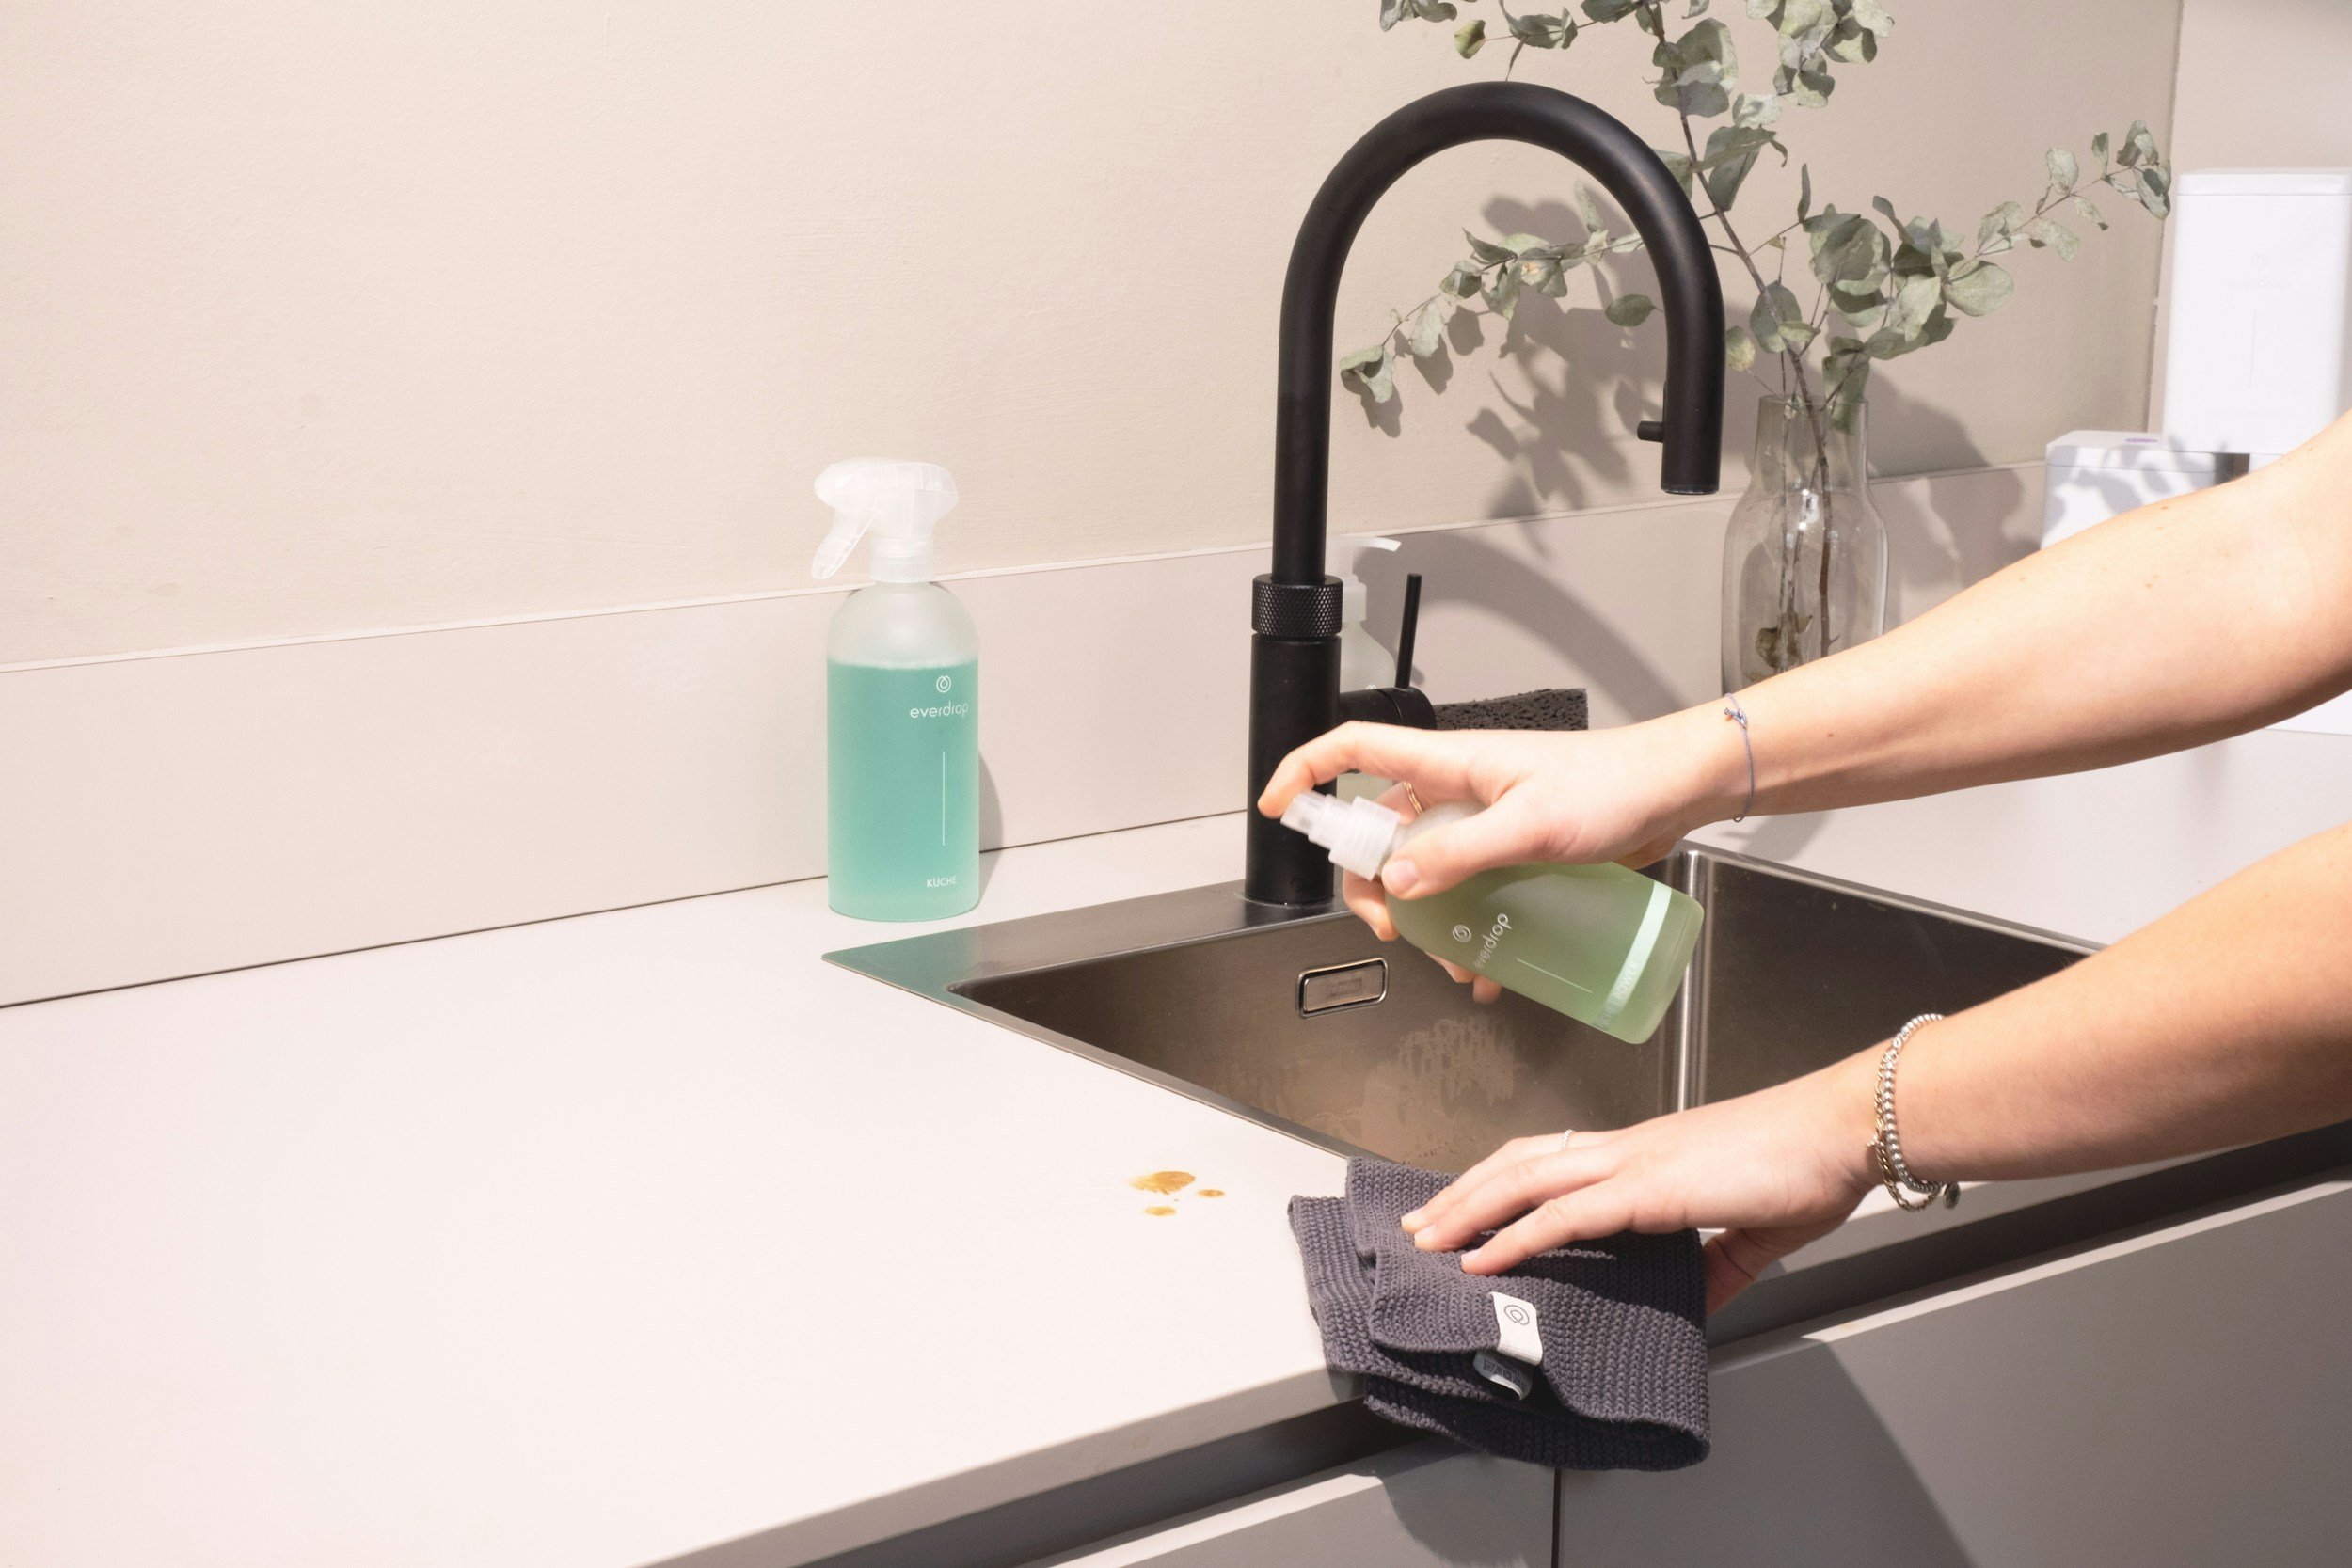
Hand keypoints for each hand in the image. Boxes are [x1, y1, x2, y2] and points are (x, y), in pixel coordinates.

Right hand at [1254, 712, 1737, 994]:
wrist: (1675, 793)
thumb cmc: (1614, 785)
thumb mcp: (1532, 823)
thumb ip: (1463, 852)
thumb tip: (1399, 882)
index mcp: (1448, 764)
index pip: (1353, 751)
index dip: (1306, 774)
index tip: (1279, 811)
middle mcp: (1457, 790)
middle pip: (1380, 832)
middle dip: (1374, 886)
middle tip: (1394, 926)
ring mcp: (1484, 823)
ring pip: (1425, 872)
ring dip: (1428, 921)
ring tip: (1455, 959)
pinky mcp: (1513, 852)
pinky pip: (1470, 892)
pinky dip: (1469, 931)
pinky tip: (1491, 966)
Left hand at [1399, 1055, 1878, 1312]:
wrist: (1842, 1130)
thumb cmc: (1808, 1164)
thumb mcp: (1753, 1230)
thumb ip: (1718, 1265)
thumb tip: (1696, 1301)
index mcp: (1646, 1153)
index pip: (1551, 1159)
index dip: (1500, 1179)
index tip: (1465, 1207)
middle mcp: (1627, 1149)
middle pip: (1518, 1163)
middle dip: (1462, 1194)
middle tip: (1419, 1225)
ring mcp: (1633, 1163)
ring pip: (1524, 1181)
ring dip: (1468, 1211)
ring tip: (1429, 1241)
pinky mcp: (1649, 1188)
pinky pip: (1564, 1214)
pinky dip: (1515, 1236)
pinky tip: (1483, 1258)